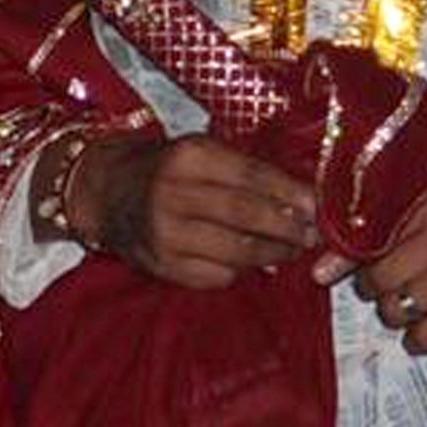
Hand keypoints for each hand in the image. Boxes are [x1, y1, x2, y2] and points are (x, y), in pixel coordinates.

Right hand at [34, 131, 317, 288]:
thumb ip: (244, 168)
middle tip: (313, 233)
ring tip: (293, 249)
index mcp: (188, 156)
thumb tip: (299, 195)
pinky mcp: (162, 267)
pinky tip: (256, 262)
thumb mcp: (202, 150)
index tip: (316, 204)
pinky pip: (216, 276)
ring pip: (234, 251)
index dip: (287, 191)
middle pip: (244, 215)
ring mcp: (166, 235)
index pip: (249, 175)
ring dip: (272, 253)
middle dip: (286, 227)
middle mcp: (174, 195)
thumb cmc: (169, 166)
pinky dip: (242, 270)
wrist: (111, 192)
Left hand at [315, 189, 426, 351]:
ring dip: (394, 313)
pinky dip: (418, 338)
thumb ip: (381, 232)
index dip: (345, 256)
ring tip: (409, 303)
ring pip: (394, 309)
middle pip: (375, 277)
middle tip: (384, 286)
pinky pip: (422, 337)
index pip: (369, 232)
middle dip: (373, 289)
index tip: (330, 268)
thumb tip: (319, 268)